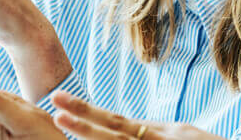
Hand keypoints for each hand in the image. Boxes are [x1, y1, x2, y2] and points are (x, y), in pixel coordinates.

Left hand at [51, 93, 223, 139]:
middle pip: (117, 132)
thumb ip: (158, 134)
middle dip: (84, 121)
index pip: (120, 123)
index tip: (60, 104)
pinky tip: (94, 139)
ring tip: (63, 121)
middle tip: (55, 108)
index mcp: (166, 134)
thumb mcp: (186, 138)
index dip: (89, 112)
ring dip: (94, 135)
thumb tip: (124, 130)